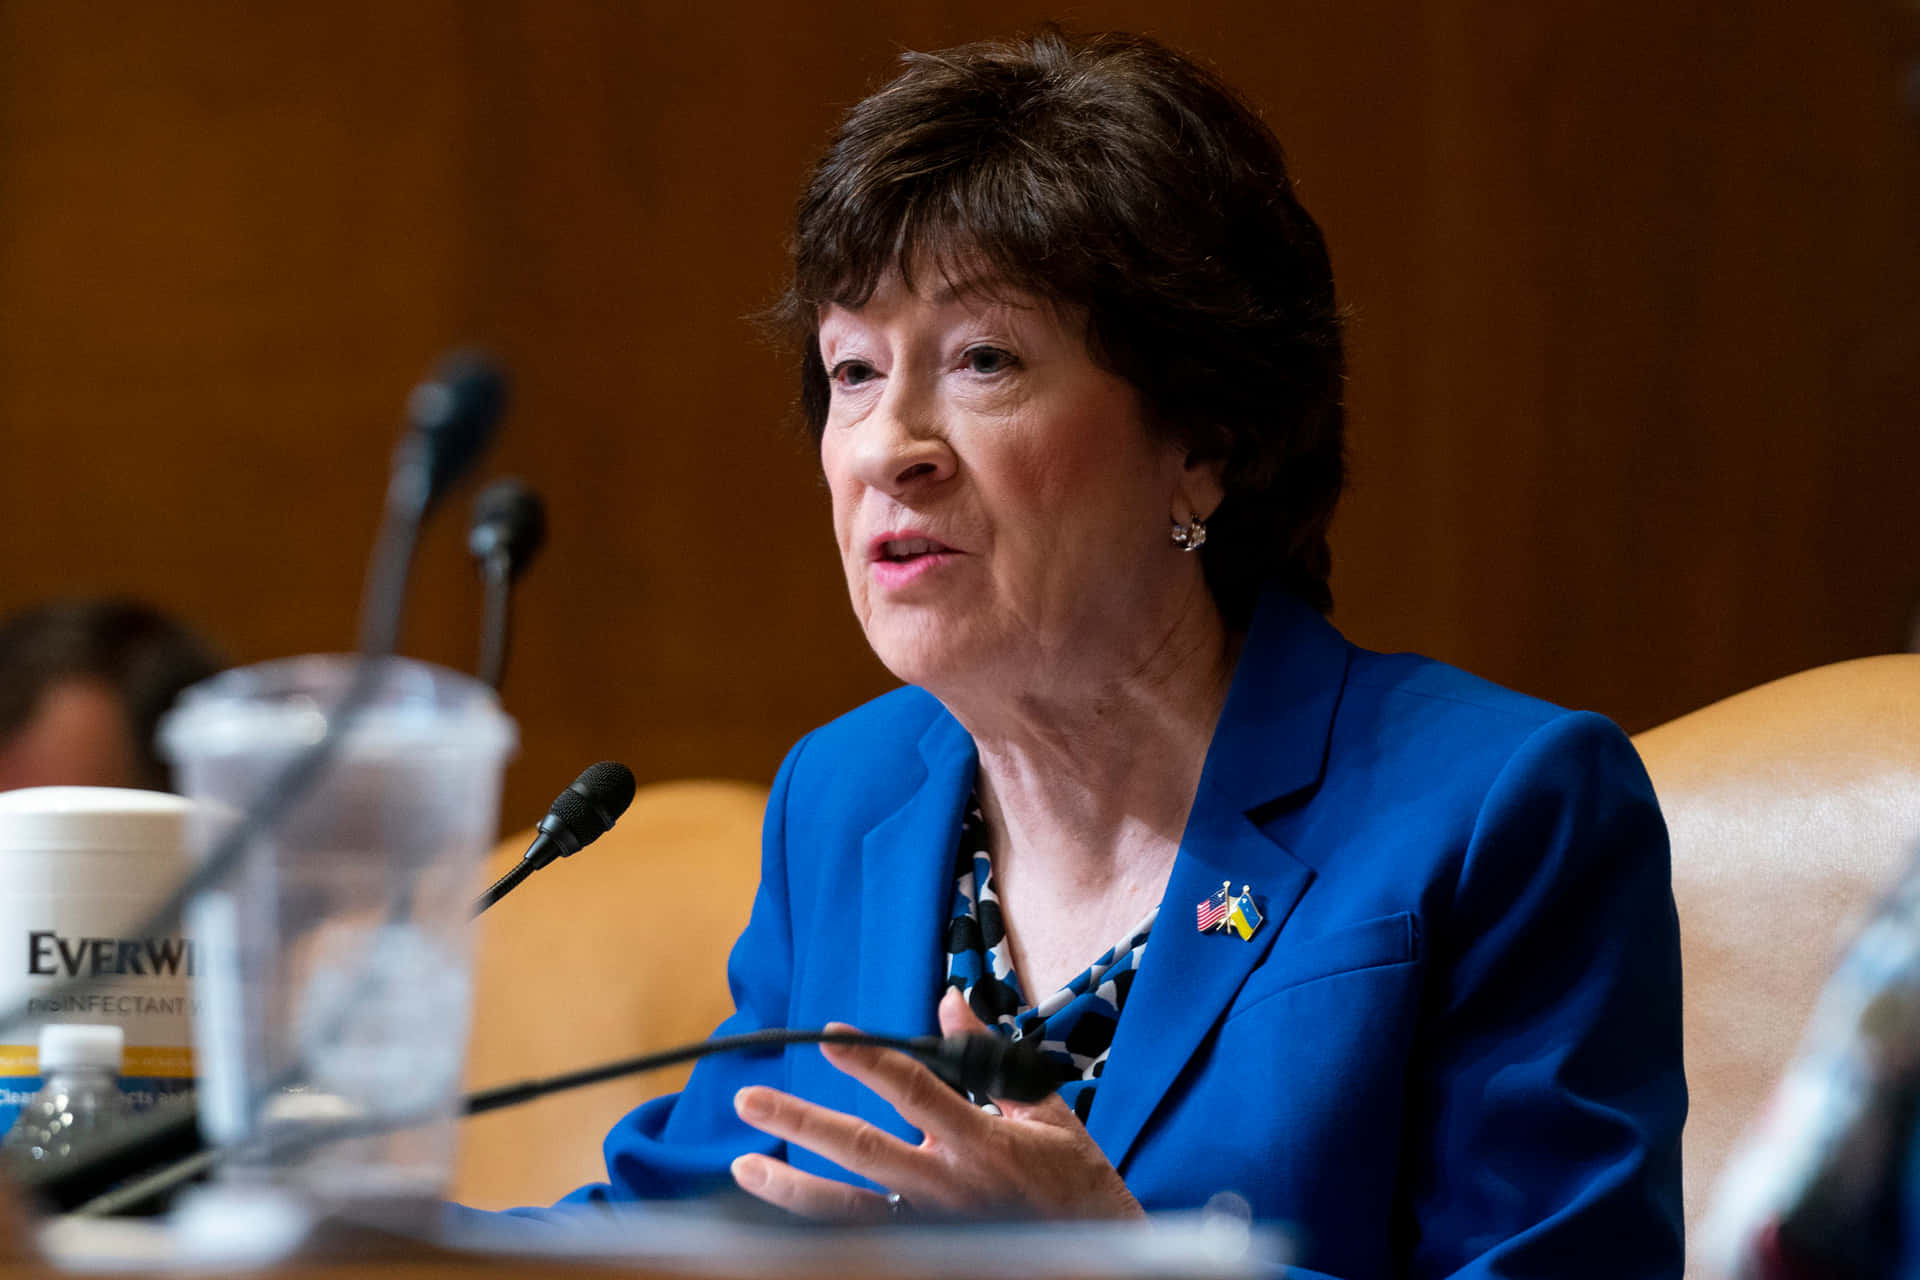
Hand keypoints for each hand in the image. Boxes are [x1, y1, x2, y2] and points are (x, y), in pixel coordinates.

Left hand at [730, 988, 1143, 1221]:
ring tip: (743, 1168)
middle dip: (800, 1122)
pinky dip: (819, 1230)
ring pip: (847, 1210)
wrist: (1101, 1254)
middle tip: (749, 1100)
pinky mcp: (928, 1252)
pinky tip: (778, 1218)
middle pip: (860, 1151)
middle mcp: (948, 1186)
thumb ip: (989, 1057)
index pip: (914, 1090)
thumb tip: (951, 1001)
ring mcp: (933, 1226)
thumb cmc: (1075, 1181)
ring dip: (789, 1188)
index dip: (868, 1059)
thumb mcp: (1042, 1109)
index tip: (830, 1036)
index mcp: (980, 1140)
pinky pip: (864, 1241)